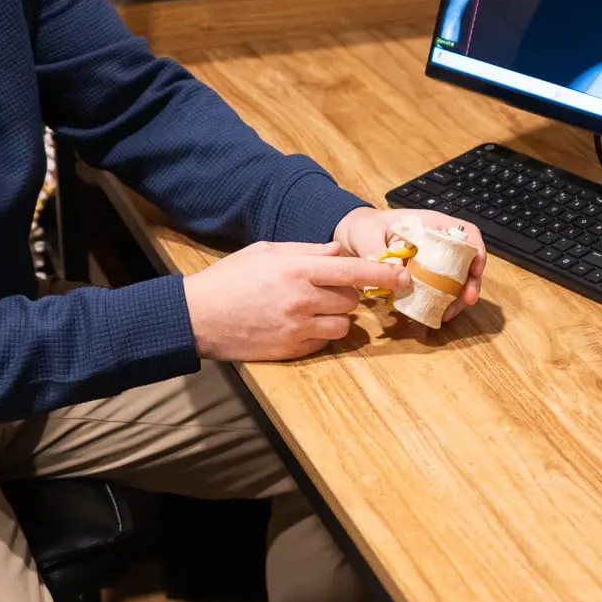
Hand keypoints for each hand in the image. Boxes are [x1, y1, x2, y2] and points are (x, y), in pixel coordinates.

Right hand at [183, 240, 404, 361]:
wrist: (198, 317)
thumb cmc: (231, 278)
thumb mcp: (268, 251)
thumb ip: (308, 251)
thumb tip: (340, 251)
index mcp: (298, 270)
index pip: (354, 271)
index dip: (384, 274)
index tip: (403, 276)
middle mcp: (302, 300)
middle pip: (352, 299)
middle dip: (348, 293)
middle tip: (329, 288)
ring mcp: (298, 329)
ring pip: (343, 325)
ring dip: (337, 316)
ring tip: (313, 308)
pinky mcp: (291, 350)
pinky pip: (324, 343)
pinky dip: (320, 334)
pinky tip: (298, 324)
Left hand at [332, 206, 487, 321]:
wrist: (350, 239)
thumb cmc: (362, 227)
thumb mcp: (365, 235)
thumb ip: (376, 252)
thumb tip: (393, 273)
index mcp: (429, 225)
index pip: (465, 233)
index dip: (476, 250)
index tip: (475, 270)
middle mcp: (436, 244)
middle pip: (466, 261)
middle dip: (471, 281)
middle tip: (467, 299)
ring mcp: (430, 264)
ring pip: (455, 281)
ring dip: (456, 298)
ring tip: (448, 313)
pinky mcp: (420, 280)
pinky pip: (436, 293)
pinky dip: (438, 304)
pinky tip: (434, 314)